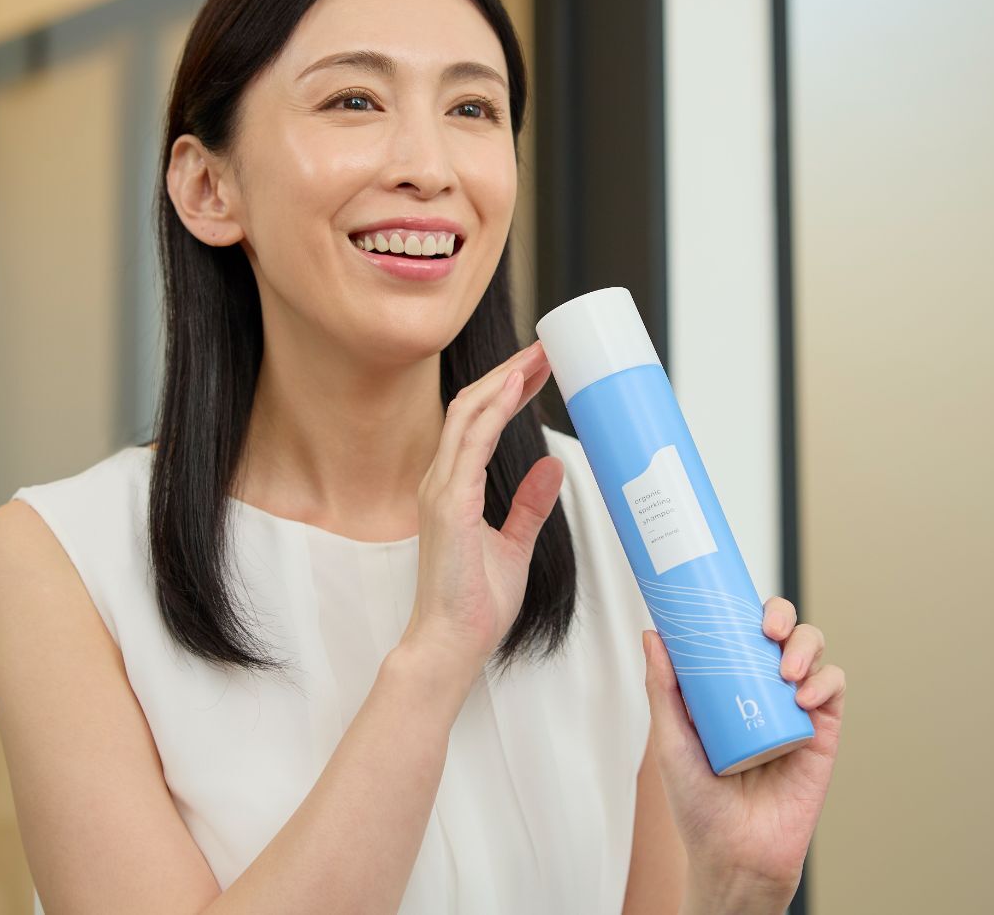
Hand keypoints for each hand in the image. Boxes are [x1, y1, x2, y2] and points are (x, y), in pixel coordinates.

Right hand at [401, 340, 563, 680]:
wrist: (450, 644)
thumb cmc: (473, 603)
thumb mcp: (513, 545)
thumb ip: (529, 506)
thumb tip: (552, 467)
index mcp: (452, 487)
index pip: (476, 420)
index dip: (506, 388)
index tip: (538, 366)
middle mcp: (440, 481)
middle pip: (469, 406)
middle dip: (506, 372)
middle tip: (544, 348)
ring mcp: (441, 491)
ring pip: (467, 415)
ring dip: (502, 381)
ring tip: (535, 357)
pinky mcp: (451, 507)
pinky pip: (469, 446)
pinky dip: (492, 413)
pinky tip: (514, 390)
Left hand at [641, 596, 844, 900]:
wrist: (734, 855)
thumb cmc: (698, 804)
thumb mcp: (671, 741)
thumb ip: (663, 690)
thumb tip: (652, 634)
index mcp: (729, 686)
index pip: (741, 632)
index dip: (743, 607)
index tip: (731, 598)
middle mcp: (765, 690)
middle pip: (783, 632)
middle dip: (780, 616)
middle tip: (766, 628)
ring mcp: (795, 709)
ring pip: (813, 653)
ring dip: (804, 646)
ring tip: (785, 670)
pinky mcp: (822, 733)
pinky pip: (833, 690)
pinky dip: (824, 681)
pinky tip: (803, 695)